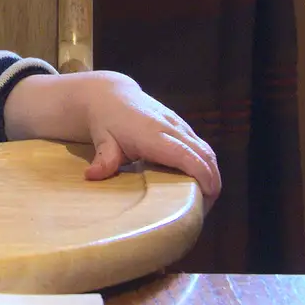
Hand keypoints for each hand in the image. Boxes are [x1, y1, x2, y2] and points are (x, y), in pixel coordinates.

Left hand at [81, 74, 220, 202]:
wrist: (110, 96)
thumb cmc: (105, 122)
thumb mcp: (101, 139)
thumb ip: (103, 158)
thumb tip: (92, 176)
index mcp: (153, 134)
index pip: (185, 155)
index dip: (201, 174)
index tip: (208, 195)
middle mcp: (171, 128)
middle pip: (203, 154)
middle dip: (212, 181)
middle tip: (205, 208)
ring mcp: (179, 125)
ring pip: (206, 149)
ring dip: (212, 173)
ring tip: (206, 199)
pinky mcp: (182, 126)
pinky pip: (201, 145)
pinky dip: (206, 163)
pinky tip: (200, 181)